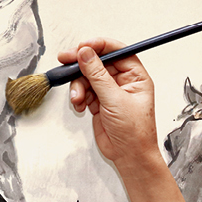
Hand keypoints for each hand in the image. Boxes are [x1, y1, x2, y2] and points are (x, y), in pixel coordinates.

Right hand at [56, 39, 160, 170]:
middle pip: (98, 62)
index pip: (117, 51)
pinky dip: (78, 96)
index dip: (99, 46)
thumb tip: (86, 54)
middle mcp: (123, 81)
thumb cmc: (135, 132)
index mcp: (136, 76)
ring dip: (78, 85)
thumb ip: (98, 75)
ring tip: (78, 98)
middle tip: (66, 60)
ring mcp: (110, 91)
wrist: (130, 156)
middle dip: (82, 64)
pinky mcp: (99, 102)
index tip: (82, 46)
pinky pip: (83, 91)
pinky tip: (80, 105)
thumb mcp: (115, 100)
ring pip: (87, 77)